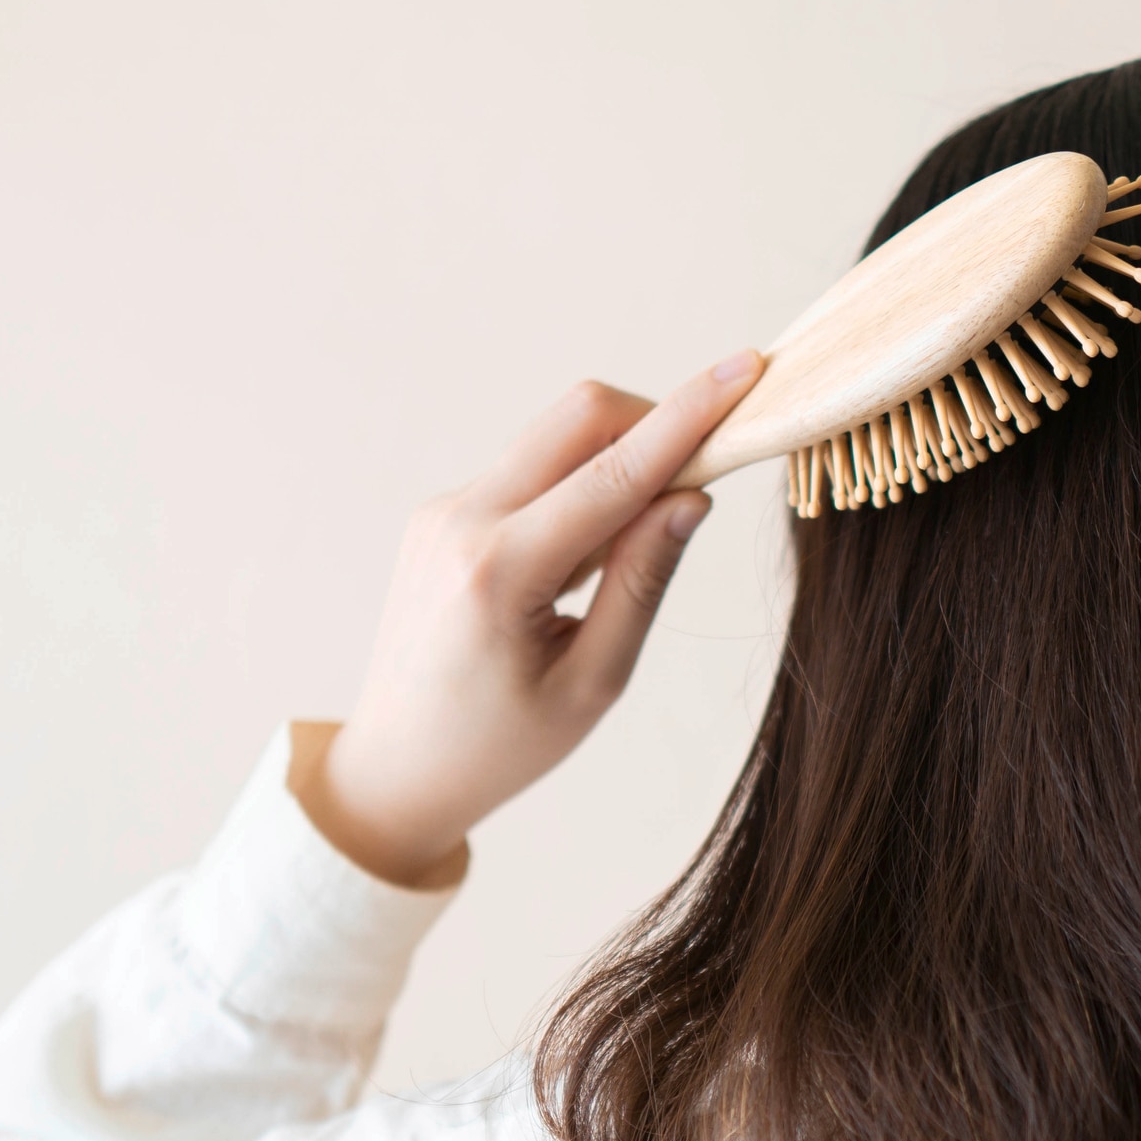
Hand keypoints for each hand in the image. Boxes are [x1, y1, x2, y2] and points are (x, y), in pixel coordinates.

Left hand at [295, 349, 765, 887]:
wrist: (395, 771)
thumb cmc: (499, 747)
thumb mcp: (592, 683)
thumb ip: (641, 583)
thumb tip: (690, 498)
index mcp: (498, 572)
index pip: (614, 471)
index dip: (688, 417)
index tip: (745, 370)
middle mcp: (460, 521)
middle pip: (578, 417)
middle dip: (652, 424)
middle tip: (702, 478)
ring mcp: (443, 511)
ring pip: (554, 441)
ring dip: (613, 469)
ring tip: (611, 572)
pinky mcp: (441, 516)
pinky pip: (529, 474)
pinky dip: (576, 495)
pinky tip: (573, 574)